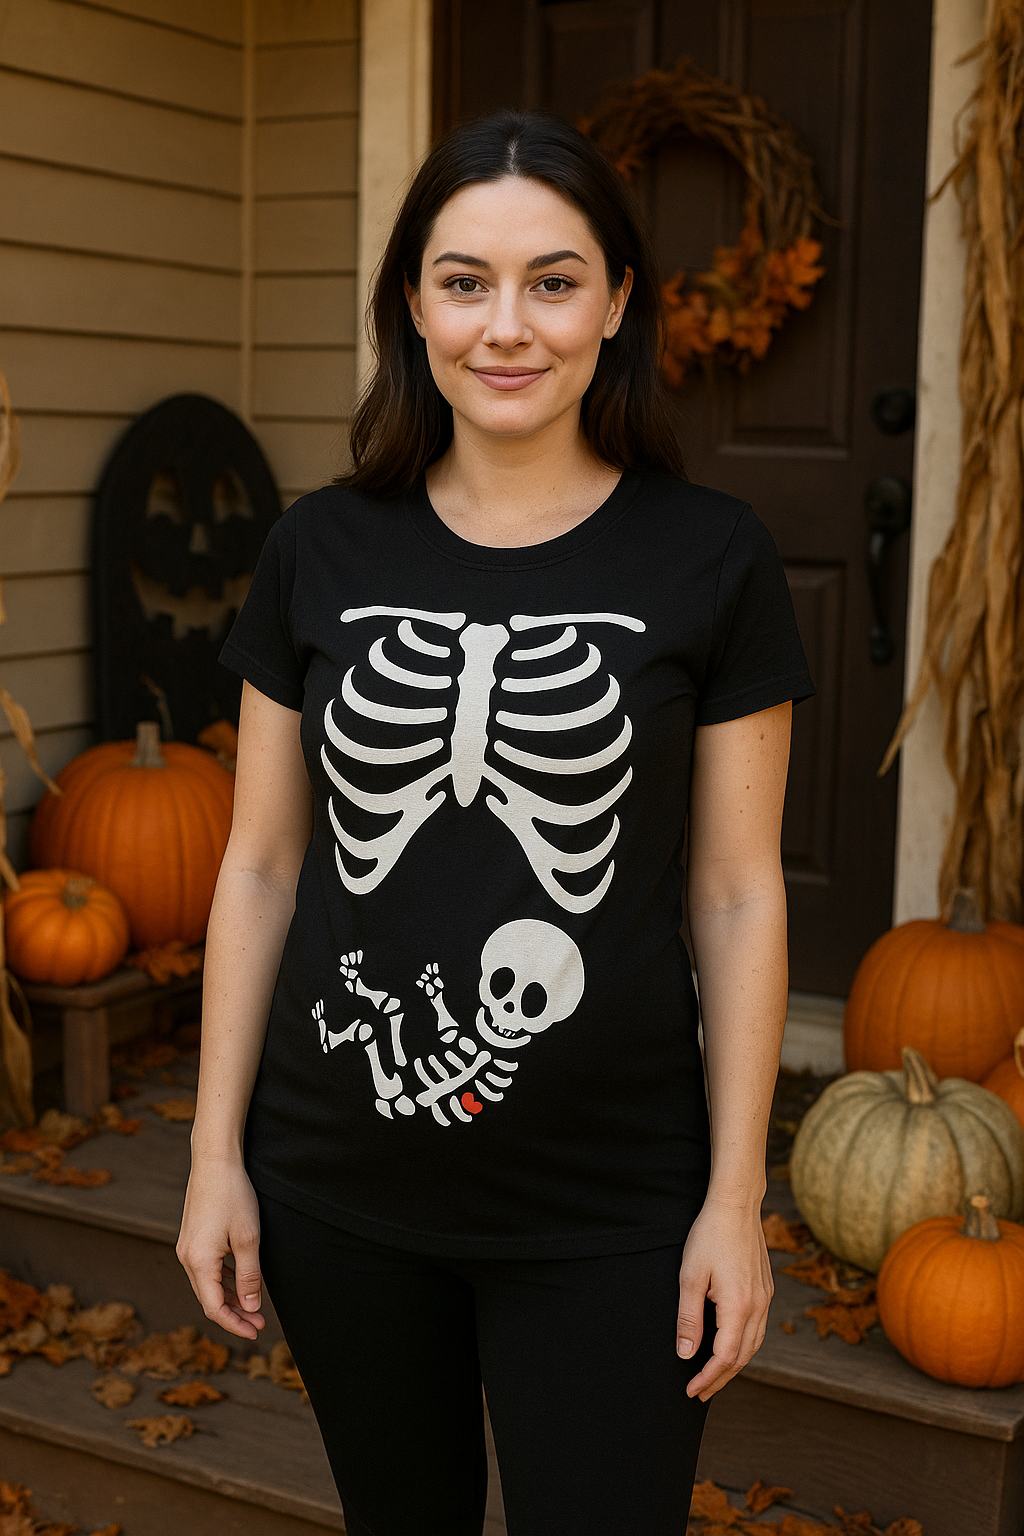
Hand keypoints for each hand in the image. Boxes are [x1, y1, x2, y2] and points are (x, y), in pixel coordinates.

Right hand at [176, 1156, 265, 1340]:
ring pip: (208, 1285)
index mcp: (198, 1262)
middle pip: (209, 1299)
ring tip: (253, 1308)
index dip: (235, 1325)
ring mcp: (187, 1247)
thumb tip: (250, 1308)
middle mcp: (186, 1258)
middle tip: (259, 1324)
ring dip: (230, 1298)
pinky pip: (207, 1269)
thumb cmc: (233, 1195)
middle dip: (234, 1315)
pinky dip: (224, 1280)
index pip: (214, 1308)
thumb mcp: (248, 1238)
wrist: (214, 1160)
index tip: (255, 1333)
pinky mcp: (192, 1238)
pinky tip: (240, 1282)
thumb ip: (249, 1276)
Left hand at [676, 1197, 772, 1400]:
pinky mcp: (765, 1288)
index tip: (691, 1390)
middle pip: (742, 1357)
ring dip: (734, 1364)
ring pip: (754, 1344)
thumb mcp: (690, 1276)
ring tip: (713, 1375)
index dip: (708, 1378)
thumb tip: (685, 1354)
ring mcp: (765, 1297)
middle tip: (699, 1392)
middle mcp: (758, 1306)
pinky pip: (758, 1328)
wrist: (737, 1204)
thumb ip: (688, 1318)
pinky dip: (743, 1345)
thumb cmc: (710, 1235)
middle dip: (720, 1378)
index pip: (725, 1357)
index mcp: (739, 1306)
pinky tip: (729, 1344)